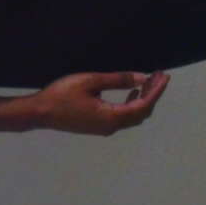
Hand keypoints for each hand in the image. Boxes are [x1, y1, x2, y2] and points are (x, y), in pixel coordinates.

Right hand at [30, 70, 170, 135]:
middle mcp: (112, 126)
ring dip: (143, 99)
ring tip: (149, 81)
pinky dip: (133, 104)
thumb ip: (118, 80)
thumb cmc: (62, 95)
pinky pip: (124, 117)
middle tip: (159, 75)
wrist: (40, 113)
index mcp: (112, 117)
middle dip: (153, 94)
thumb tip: (141, 78)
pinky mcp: (99, 126)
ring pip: (134, 116)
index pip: (144, 105)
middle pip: (142, 113)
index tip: (164, 76)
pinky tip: (132, 92)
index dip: (156, 90)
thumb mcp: (91, 81)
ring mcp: (106, 128)